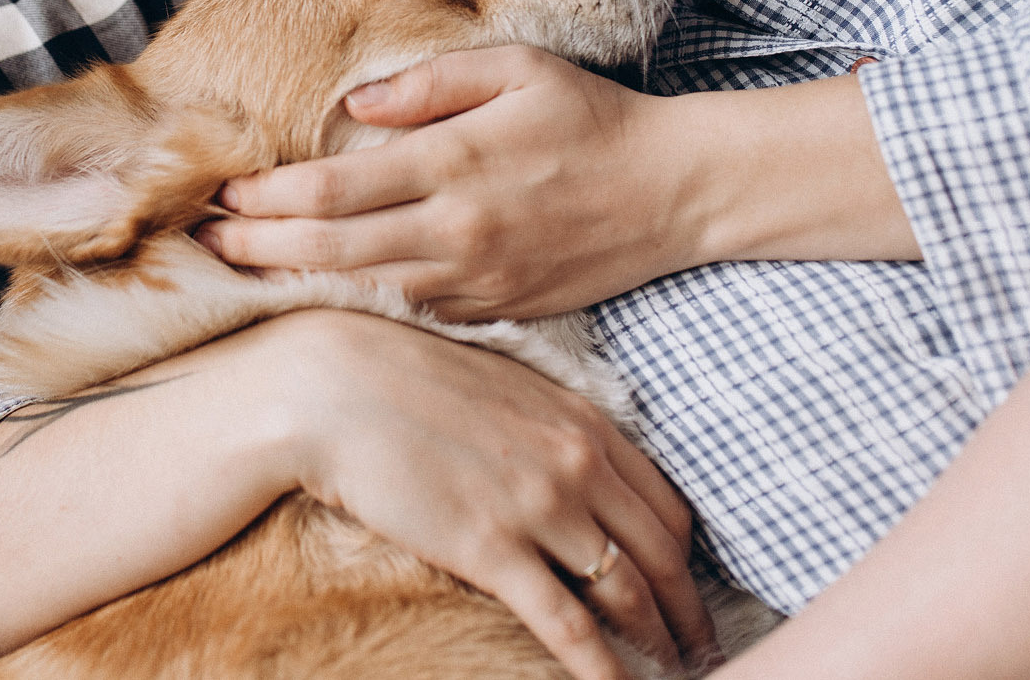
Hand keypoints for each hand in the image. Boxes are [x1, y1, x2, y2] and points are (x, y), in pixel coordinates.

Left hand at [204, 46, 696, 318]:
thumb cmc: (590, 119)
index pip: (332, 189)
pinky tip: (312, 303)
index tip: (222, 192)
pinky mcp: (493, 311)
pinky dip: (351, 311)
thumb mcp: (517, 69)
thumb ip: (429, 82)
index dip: (266, 197)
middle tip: (200, 247)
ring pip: (359, 294)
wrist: (672, 193)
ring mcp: (474, 280)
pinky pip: (407, 319)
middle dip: (254, 250)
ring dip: (289, 286)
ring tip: (235, 276)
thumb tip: (351, 101)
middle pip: (328, 250)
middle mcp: (456, 231)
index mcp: (453, 165)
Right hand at [279, 310, 715, 678]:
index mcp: (582, 422)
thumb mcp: (501, 384)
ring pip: (626, 593)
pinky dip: (602, 668)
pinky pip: (567, 625)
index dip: (685, 561)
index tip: (687, 592)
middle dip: (686, 611)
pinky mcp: (492, 550)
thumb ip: (549, 423)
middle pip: (660, 556)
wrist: (332, 385)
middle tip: (698, 649)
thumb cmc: (404, 379)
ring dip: (656, 641)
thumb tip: (572, 461)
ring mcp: (537, 508)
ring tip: (668, 673)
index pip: (664, 506)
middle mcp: (576, 464)